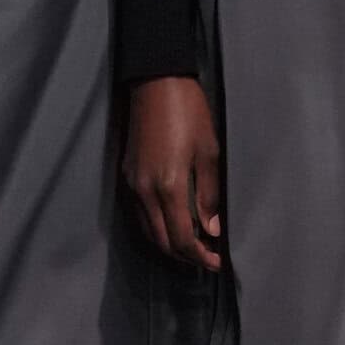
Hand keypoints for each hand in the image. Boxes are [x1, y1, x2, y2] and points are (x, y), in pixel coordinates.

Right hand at [123, 78, 221, 271]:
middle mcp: (144, 191)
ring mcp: (132, 184)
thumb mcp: (209, 153)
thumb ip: (209, 196)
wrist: (156, 82)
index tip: (217, 262)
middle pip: (162, 242)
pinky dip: (157, 226)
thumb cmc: (188, 112)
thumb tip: (212, 229)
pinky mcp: (127, 175)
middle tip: (208, 258)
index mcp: (168, 186)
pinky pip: (140, 214)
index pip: (182, 239)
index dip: (200, 256)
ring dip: (170, 243)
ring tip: (195, 245)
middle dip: (186, 256)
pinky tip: (175, 223)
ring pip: (148, 230)